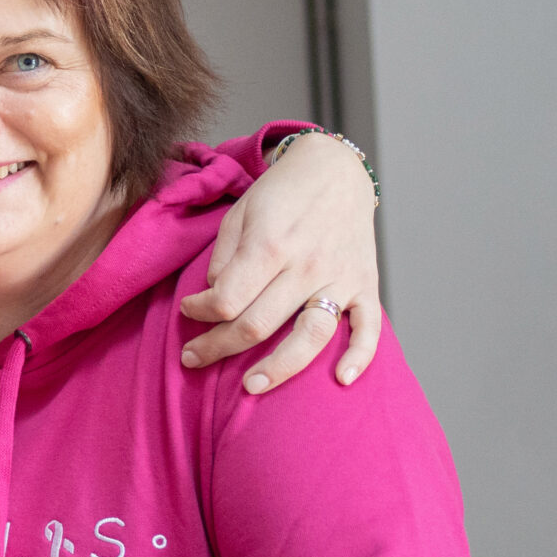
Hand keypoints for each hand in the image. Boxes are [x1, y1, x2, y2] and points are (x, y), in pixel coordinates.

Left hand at [180, 132, 381, 391]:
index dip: (199, 314)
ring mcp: (340, 277)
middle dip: (217, 347)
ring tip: (250, 387)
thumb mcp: (239, 214)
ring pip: (310, 336)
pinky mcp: (365, 285)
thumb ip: (225, 259)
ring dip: (279, 368)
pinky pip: (368, 328)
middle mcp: (306, 265)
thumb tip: (216, 299)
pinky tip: (341, 380)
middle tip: (193, 359)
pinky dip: (359, 357)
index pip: (226, 299)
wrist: (335, 170)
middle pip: (257, 325)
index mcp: (270, 245)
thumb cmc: (280, 194)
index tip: (189, 313)